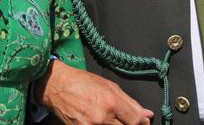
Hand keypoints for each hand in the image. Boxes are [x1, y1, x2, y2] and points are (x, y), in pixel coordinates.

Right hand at [36, 59, 153, 123]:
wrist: (56, 86)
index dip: (142, 122)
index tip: (143, 122)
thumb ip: (130, 102)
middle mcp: (101, 117)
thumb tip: (147, 114)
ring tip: (111, 119)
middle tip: (125, 120)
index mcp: (110, 101)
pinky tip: (102, 122)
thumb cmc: (82, 82)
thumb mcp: (109, 86)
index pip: (136, 121)